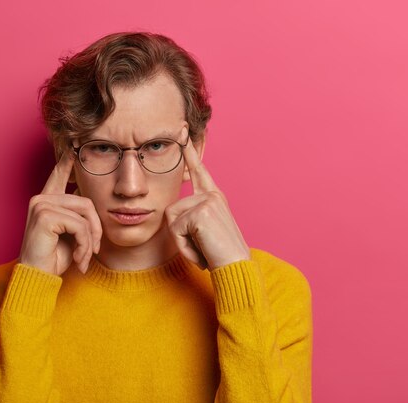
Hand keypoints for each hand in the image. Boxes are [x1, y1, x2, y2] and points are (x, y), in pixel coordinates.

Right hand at [18, 151, 101, 274]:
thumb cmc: (53, 259)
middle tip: (93, 251)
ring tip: (85, 257)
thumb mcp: (72, 235)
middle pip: (86, 202)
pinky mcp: (45, 216)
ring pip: (85, 215)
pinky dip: (84, 244)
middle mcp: (41, 199)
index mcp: (46, 202)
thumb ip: (78, 217)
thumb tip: (91, 204)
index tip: (73, 149)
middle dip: (96, 229)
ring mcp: (41, 205)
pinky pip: (79, 225)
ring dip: (90, 240)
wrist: (37, 278)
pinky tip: (78, 259)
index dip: (66, 163)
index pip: (58, 176)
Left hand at [165, 138, 249, 269]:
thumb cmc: (220, 255)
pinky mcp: (200, 212)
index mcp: (214, 198)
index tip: (181, 130)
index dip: (188, 151)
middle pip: (171, 210)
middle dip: (179, 234)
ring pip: (171, 220)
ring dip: (182, 242)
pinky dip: (184, 247)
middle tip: (203, 246)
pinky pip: (175, 230)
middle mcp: (212, 195)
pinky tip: (202, 250)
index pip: (198, 170)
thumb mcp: (205, 232)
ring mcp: (207, 201)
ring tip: (203, 248)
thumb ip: (192, 218)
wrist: (237, 267)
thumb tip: (170, 213)